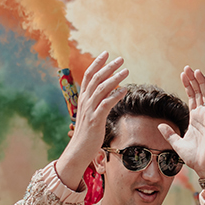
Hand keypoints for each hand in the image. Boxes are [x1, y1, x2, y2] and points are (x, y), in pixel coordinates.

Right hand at [56, 52, 129, 186]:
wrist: (78, 151)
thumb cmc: (87, 135)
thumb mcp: (91, 116)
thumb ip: (97, 104)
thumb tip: (108, 94)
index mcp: (83, 99)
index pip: (88, 76)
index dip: (96, 63)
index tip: (105, 53)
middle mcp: (85, 101)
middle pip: (96, 78)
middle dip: (108, 66)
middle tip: (121, 58)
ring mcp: (89, 110)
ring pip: (101, 88)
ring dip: (114, 78)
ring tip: (126, 70)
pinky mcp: (95, 120)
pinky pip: (106, 104)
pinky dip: (115, 95)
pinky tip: (124, 90)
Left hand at [163, 67, 204, 177]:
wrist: (204, 167)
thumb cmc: (194, 157)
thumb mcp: (177, 144)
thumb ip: (169, 134)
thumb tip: (160, 125)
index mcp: (195, 119)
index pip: (192, 97)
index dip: (188, 85)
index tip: (182, 74)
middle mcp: (203, 116)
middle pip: (199, 93)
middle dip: (193, 80)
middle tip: (188, 68)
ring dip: (203, 83)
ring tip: (197, 71)